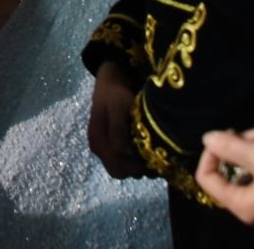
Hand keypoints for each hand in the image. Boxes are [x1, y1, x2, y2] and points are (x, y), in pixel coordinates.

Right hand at [88, 63, 144, 177]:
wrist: (110, 83)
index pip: (116, 166)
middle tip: (155, 161)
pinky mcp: (110, 145)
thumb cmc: (115, 94)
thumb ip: (118, 129)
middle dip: (136, 169)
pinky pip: (122, 161)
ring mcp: (104, 148)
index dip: (134, 167)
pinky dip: (135, 161)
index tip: (151, 160)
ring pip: (121, 168)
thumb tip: (122, 152)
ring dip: (137, 166)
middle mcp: (98, 148)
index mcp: (98, 140)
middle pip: (118, 171)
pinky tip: (145, 152)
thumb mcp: (117, 107)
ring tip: (152, 155)